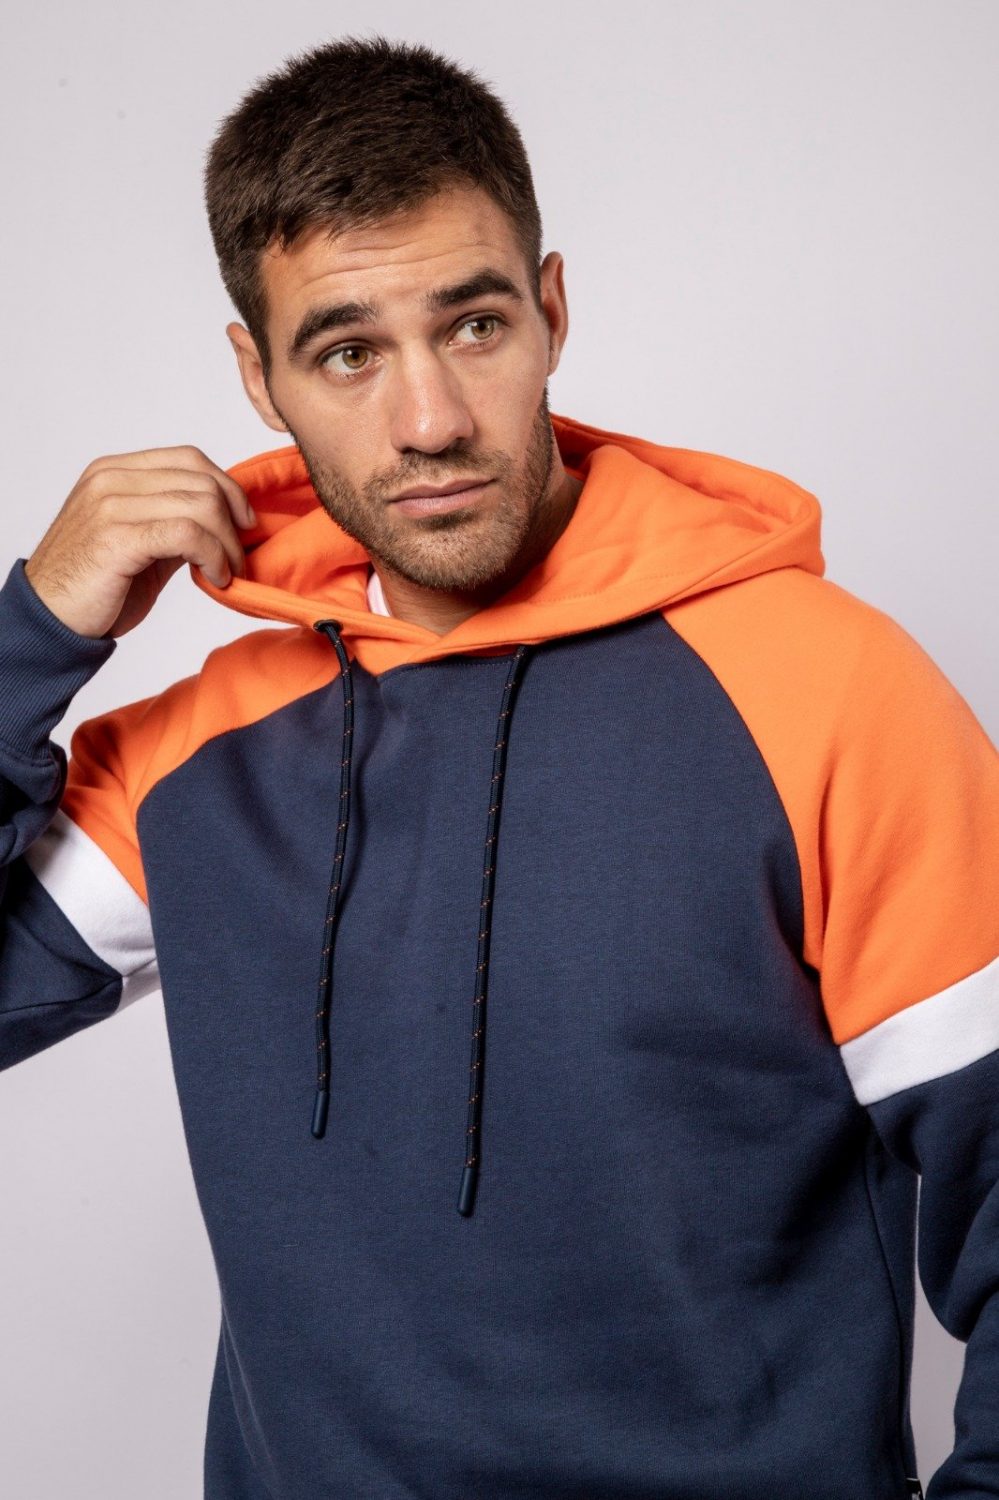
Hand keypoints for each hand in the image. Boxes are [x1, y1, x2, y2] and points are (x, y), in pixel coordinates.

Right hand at [23, 446, 256, 639]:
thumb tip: (227, 518)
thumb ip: (174, 521)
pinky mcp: (118, 538)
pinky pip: (188, 533)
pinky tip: (216, 578)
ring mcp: (111, 505)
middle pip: (201, 480)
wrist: (51, 619)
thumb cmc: (95, 585)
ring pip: (201, 505)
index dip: (227, 488)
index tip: (244, 522)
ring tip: (227, 572)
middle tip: (239, 557)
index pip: (189, 458)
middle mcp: (111, 479)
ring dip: (227, 544)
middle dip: (233, 521)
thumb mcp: (140, 542)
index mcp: (114, 471)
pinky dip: (214, 556)